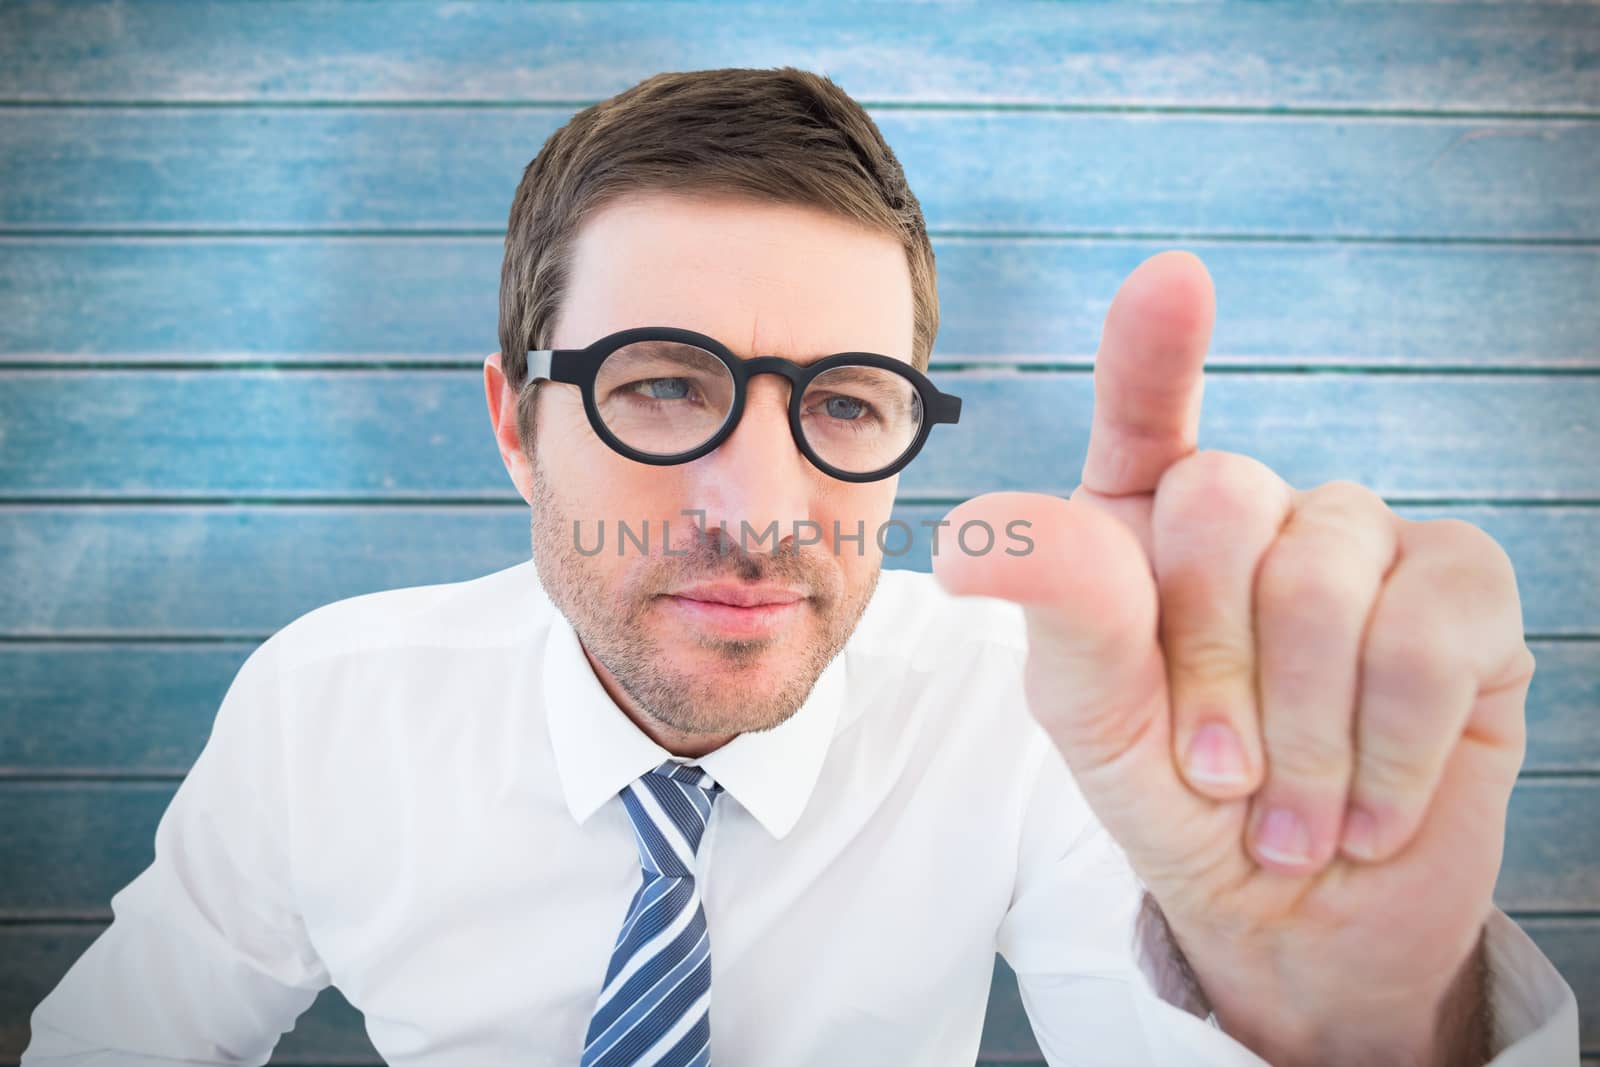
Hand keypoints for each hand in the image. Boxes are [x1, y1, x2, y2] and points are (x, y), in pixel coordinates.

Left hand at [932, 251, 1536, 1064]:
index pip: (1147, 409)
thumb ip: (1058, 611)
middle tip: (1213, 773)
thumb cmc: (1171, 796)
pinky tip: (1369, 807)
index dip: (1156, 347)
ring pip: (1325, 576)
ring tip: (1287, 811)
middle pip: (1224, 502)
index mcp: (1143, 517)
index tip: (1174, 282)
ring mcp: (1363, 540)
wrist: (1289, 912)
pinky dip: (1387, 747)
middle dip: (1206, 667)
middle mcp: (1255, 509)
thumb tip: (972, 540)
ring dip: (1298, 735)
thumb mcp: (1091, 714)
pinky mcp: (1465, 591)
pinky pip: (1430, 631)